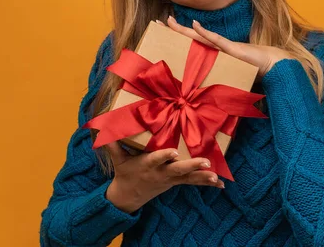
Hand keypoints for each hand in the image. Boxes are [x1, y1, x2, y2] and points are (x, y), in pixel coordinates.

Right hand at [104, 142, 223, 213]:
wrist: (129, 197)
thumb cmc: (124, 172)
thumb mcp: (117, 159)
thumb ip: (113, 143)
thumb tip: (103, 126)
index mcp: (147, 165)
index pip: (156, 159)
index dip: (165, 155)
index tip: (174, 152)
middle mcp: (161, 173)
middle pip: (178, 170)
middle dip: (191, 166)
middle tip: (205, 162)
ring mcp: (170, 179)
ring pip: (188, 178)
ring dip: (203, 177)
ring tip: (216, 177)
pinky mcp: (176, 182)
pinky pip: (193, 183)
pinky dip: (206, 183)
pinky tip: (220, 184)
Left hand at [157, 16, 293, 80]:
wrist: (269, 64)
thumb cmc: (250, 71)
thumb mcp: (227, 77)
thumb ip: (215, 79)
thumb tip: (200, 92)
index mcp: (212, 53)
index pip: (190, 43)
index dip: (177, 37)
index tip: (163, 32)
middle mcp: (214, 47)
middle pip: (189, 36)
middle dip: (173, 29)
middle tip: (157, 21)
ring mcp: (222, 46)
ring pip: (198, 36)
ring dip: (183, 29)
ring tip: (170, 21)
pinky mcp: (231, 48)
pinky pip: (216, 39)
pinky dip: (205, 32)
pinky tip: (195, 25)